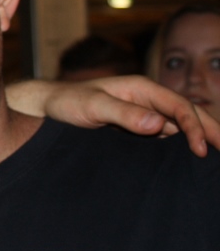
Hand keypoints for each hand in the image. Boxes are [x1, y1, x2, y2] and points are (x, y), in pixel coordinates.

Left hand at [6, 76, 219, 156]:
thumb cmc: (67, 102)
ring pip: (182, 126)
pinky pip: (168, 137)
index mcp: (141, 88)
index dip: (194, 127)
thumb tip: (157, 124)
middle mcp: (148, 99)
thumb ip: (122, 113)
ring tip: (218, 160)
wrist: (48, 107)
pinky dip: (183, 146)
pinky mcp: (138, 129)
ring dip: (202, 139)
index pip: (179, 106)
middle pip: (189, 114)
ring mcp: (145, 114)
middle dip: (212, 131)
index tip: (200, 150)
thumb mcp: (92, 106)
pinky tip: (192, 162)